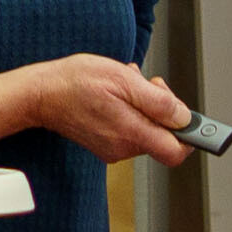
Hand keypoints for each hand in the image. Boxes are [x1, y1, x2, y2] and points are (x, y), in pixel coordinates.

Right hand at [35, 56, 191, 165]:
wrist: (39, 93)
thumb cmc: (75, 82)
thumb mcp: (124, 80)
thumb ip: (158, 102)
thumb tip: (183, 117)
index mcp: (131, 134)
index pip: (176, 152)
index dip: (189, 135)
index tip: (192, 121)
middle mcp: (124, 147)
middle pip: (163, 136)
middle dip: (163, 109)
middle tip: (149, 85)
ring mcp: (113, 148)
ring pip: (147, 128)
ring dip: (144, 104)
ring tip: (126, 85)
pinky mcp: (105, 143)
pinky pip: (130, 127)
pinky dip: (130, 109)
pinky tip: (116, 93)